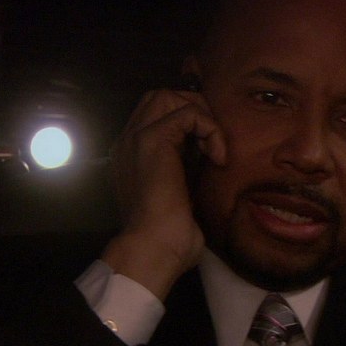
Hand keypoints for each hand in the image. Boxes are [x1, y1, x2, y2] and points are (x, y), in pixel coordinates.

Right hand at [102, 89, 225, 300]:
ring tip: (213, 147)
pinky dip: (210, 128)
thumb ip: (185, 174)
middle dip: (192, 109)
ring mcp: (135, 138)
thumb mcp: (179, 199)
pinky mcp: (152, 139)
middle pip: (158, 97)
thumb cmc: (168, 240)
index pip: (155, 116)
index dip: (186, 124)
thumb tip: (210, 162)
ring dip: (199, 115)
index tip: (207, 153)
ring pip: (168, 96)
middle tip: (211, 142)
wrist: (153, 249)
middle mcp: (127, 143)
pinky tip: (218, 158)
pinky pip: (188, 112)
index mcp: (131, 157)